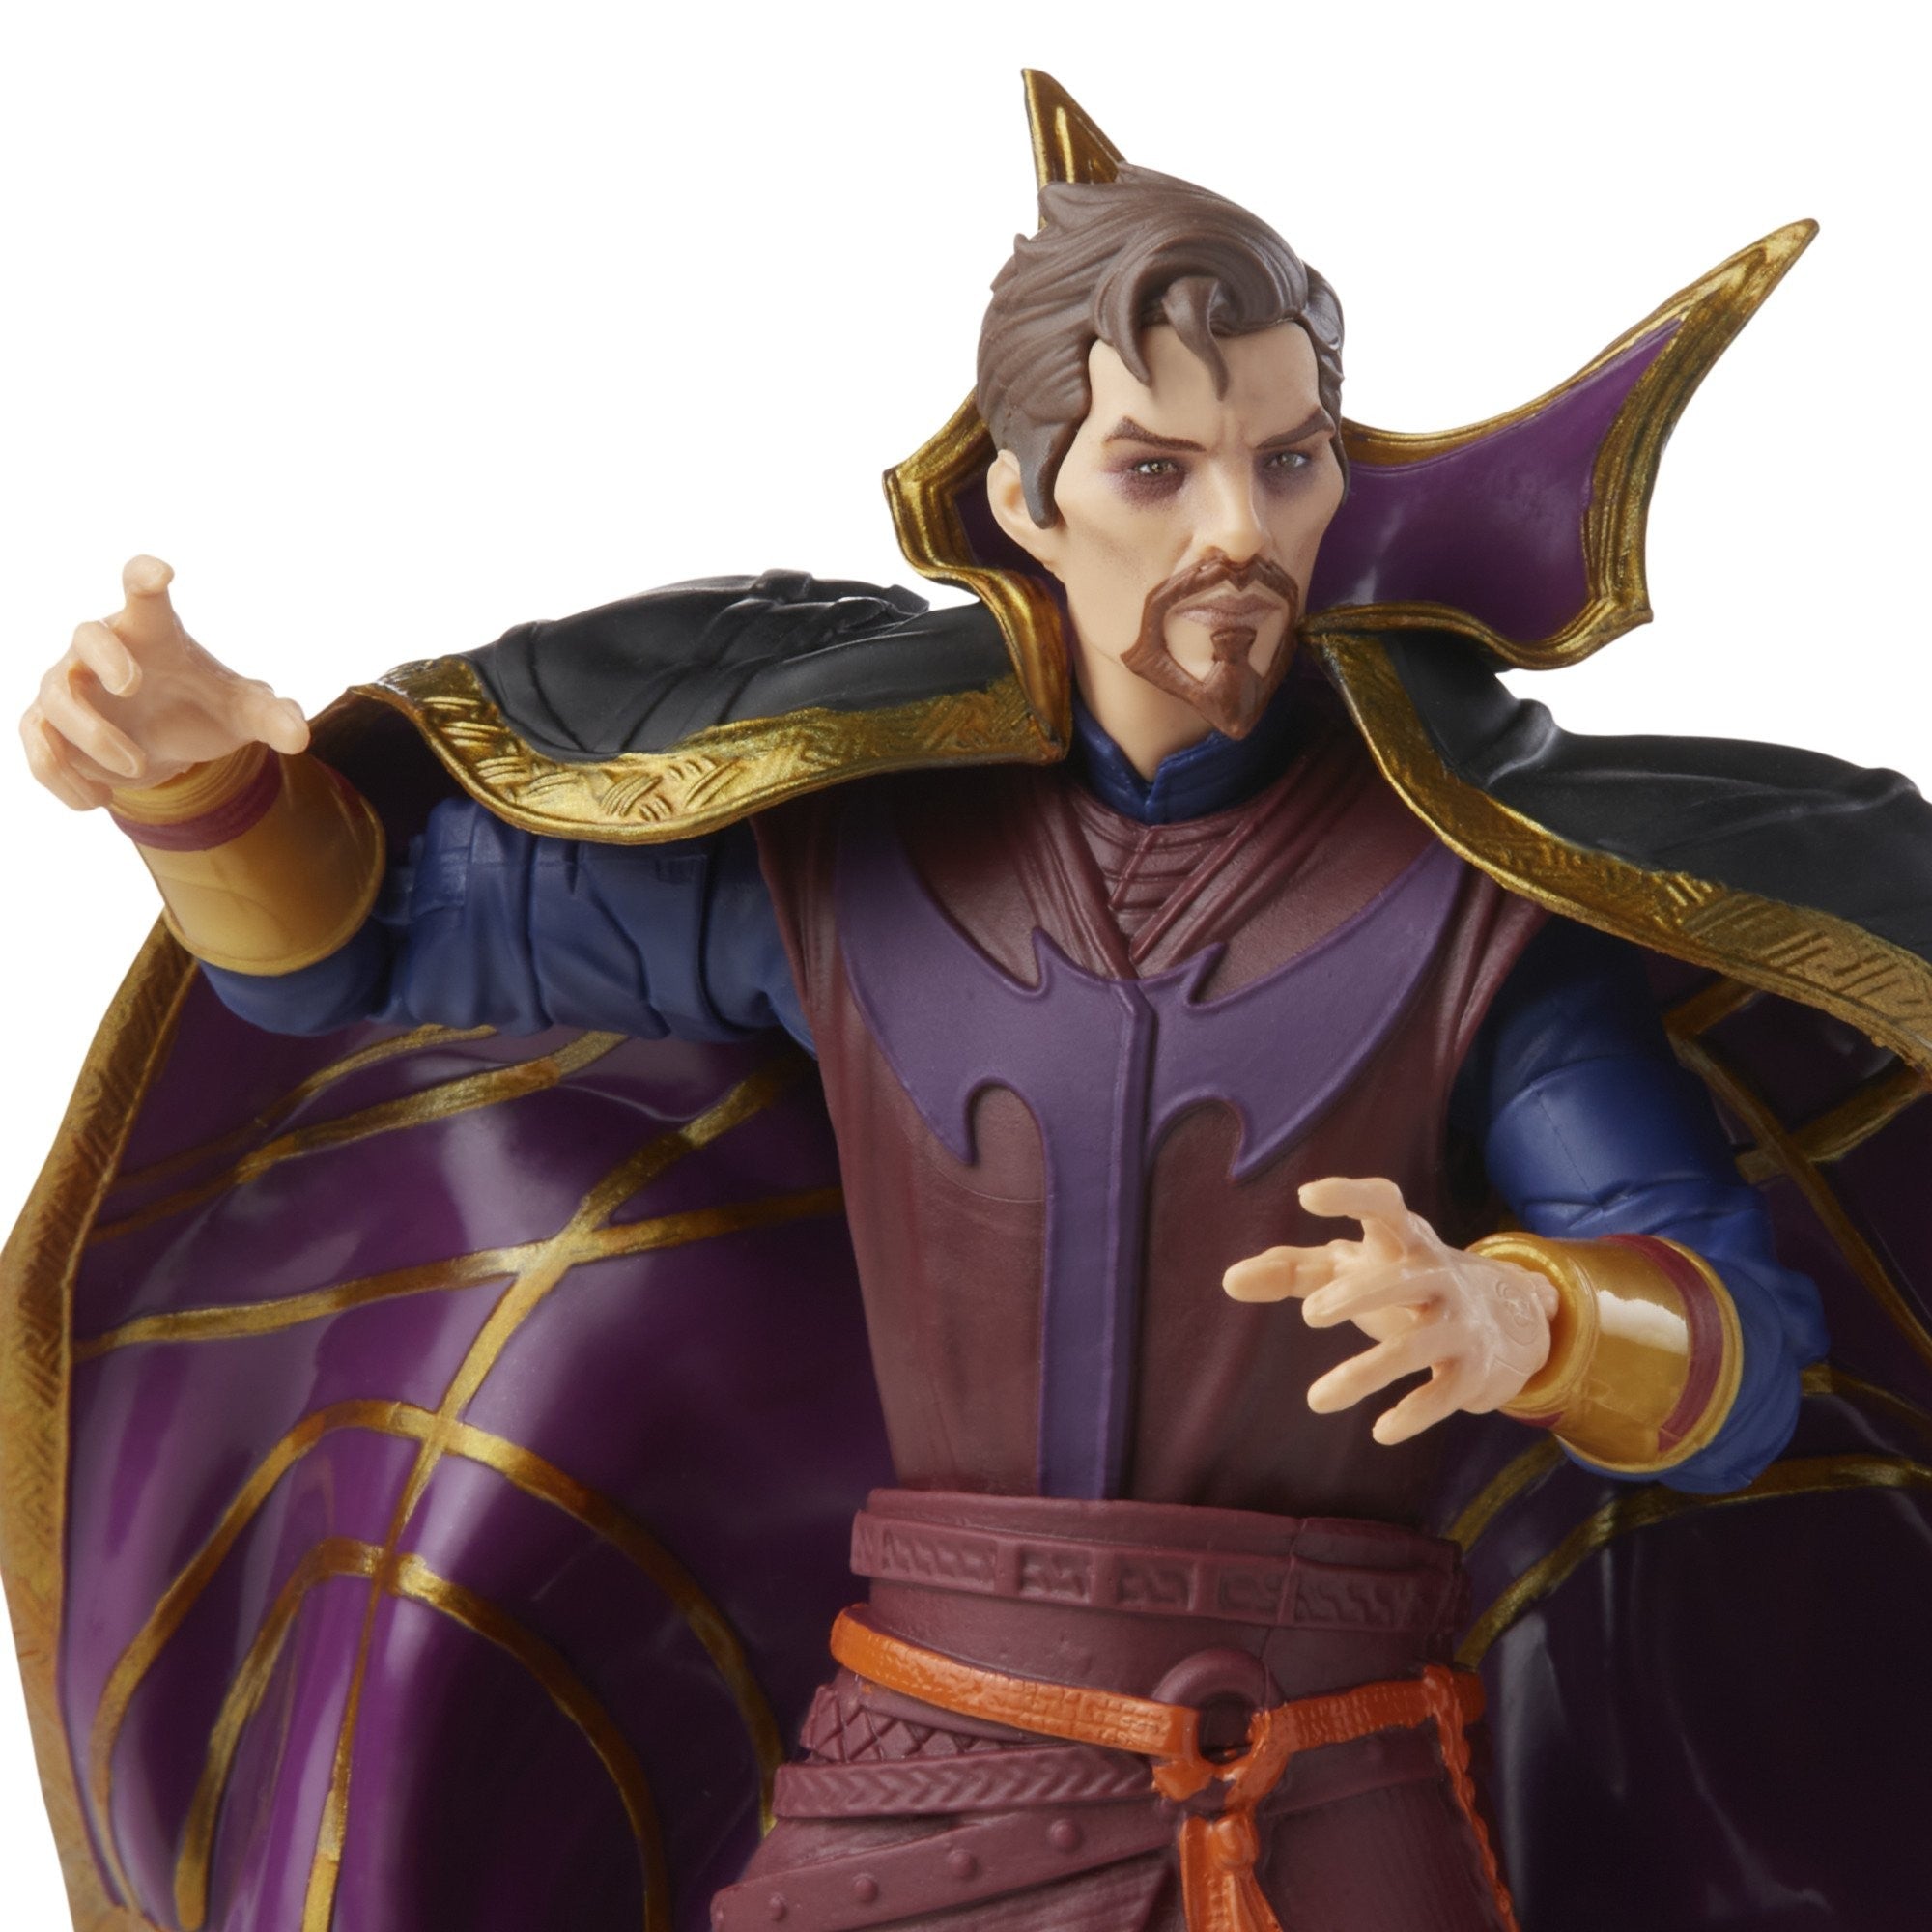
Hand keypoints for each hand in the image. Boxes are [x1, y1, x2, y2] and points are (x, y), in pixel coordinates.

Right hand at [19, 555, 308, 809]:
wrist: (164, 747)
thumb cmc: (201, 709)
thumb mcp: (242, 713)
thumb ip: (272, 717)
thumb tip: (300, 735)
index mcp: (152, 633)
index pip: (142, 593)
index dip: (144, 577)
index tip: (159, 573)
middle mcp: (102, 649)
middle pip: (86, 635)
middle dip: (106, 658)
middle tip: (135, 686)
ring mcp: (67, 684)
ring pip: (56, 698)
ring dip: (95, 737)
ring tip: (138, 768)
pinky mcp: (46, 725)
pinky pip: (37, 747)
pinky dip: (63, 776)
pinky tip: (99, 799)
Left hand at [1221, 1175, 1557, 1445]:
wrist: (1503, 1320)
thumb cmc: (1400, 1283)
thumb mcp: (1351, 1268)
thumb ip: (1291, 1270)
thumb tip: (1228, 1281)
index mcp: (1404, 1241)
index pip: (1385, 1205)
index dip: (1351, 1196)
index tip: (1308, 1196)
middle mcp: (1437, 1275)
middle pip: (1402, 1279)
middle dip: (1359, 1294)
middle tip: (1308, 1314)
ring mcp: (1459, 1323)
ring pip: (1416, 1347)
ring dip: (1366, 1372)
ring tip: (1315, 1400)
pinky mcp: (1473, 1369)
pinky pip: (1445, 1392)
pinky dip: (1415, 1412)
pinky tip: (1380, 1431)